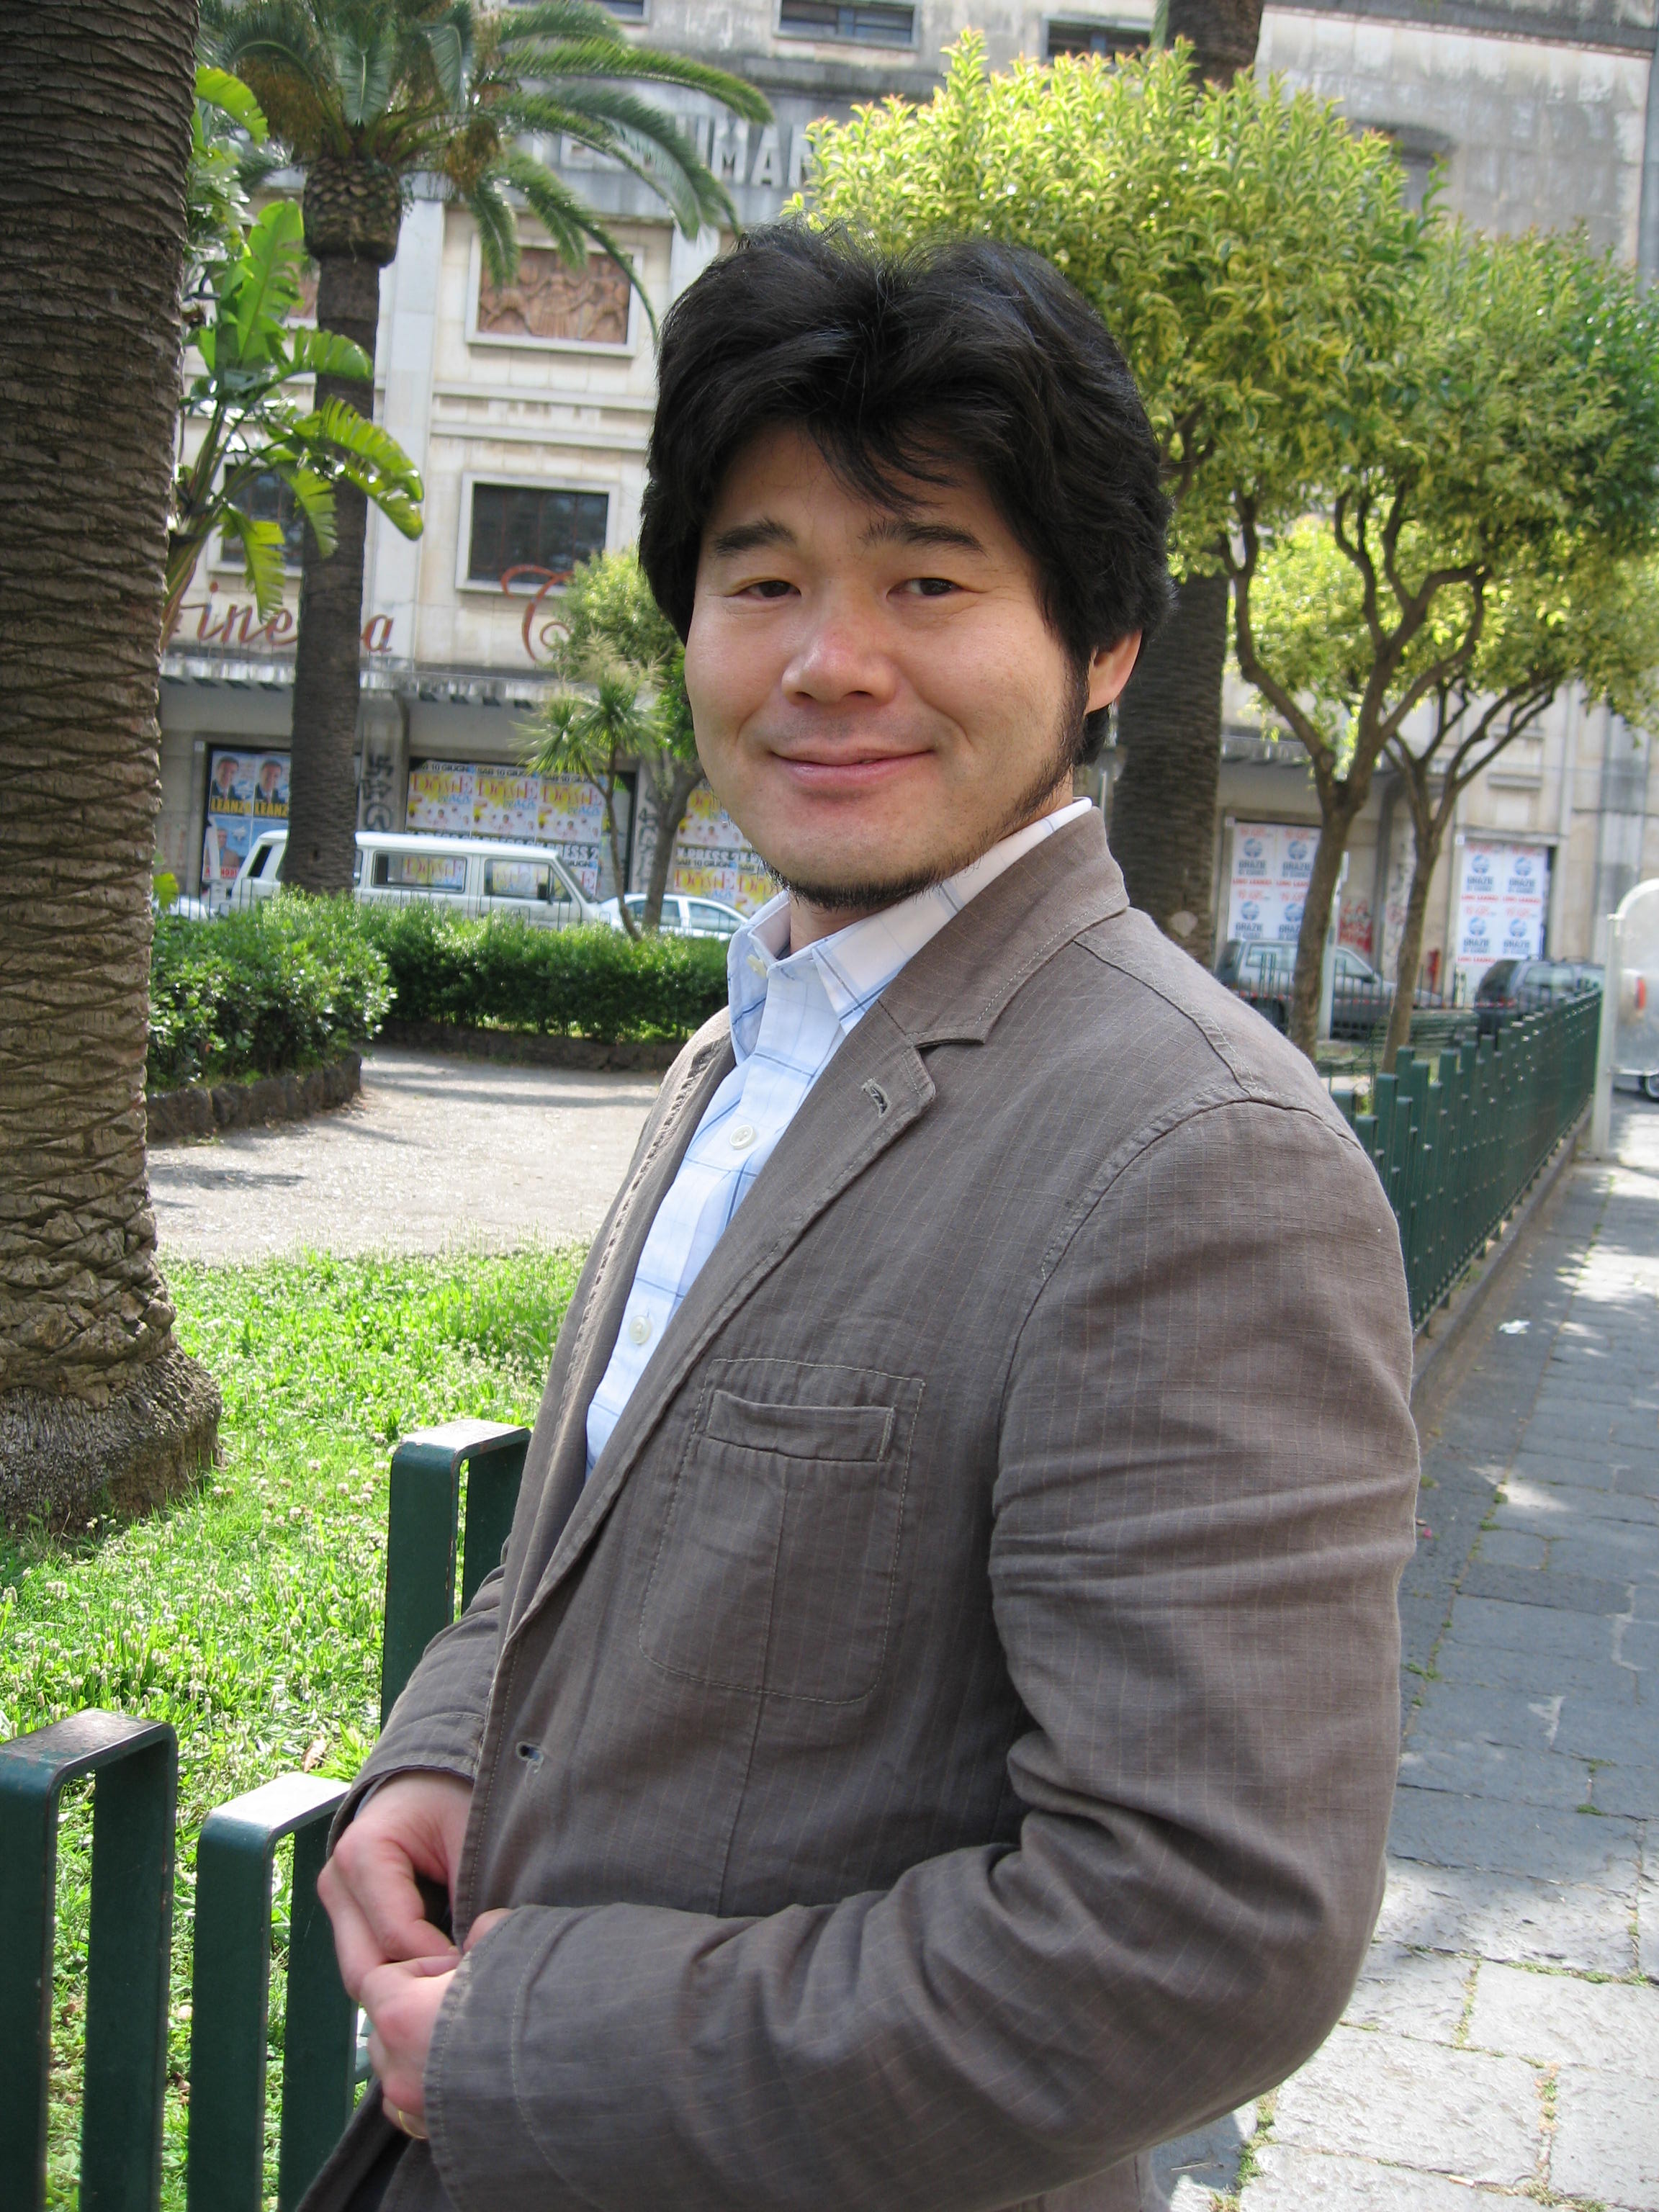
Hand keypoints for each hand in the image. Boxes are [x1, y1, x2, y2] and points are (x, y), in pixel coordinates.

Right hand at [318, 1771, 472, 2001]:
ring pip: (362, 1975)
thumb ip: (469, 1897)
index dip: (443, 1961)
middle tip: (466, 1983)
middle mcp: (336, 1881)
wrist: (430, 1780)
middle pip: (365, 1969)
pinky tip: (439, 1963)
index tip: (481, 1962)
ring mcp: (336, 1901)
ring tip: (456, 1973)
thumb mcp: (469, 1838)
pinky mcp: (345, 1916)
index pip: (397, 1937)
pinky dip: (402, 1972)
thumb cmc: (452, 1800)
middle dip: (417, 1985)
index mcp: (361, 1854)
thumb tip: (475, 1960)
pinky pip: (369, 1963)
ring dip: (408, 1983)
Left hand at [361, 1909, 511, 2137]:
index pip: (378, 1981)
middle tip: (464, 2005)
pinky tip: (469, 2078)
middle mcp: (399, 2069)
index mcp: (401, 2016)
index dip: (418, 1968)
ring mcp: (417, 2110)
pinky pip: (414, 2110)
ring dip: (418, 2055)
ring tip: (467, 2044)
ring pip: (395, 2073)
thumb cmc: (533, 2000)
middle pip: (382, 2029)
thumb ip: (481, 1933)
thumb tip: (476, 1939)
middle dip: (413, 2013)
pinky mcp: (439, 2139)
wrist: (576, 2066)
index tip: (456, 1969)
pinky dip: (430, 2092)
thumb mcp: (509, 1940)